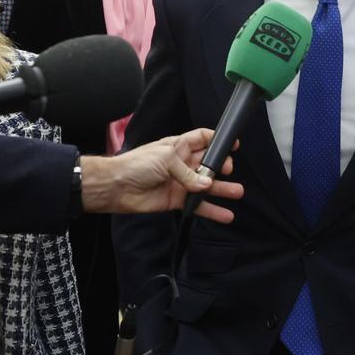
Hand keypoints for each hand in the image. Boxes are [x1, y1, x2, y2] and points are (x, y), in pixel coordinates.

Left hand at [82, 128, 243, 219]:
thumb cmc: (138, 164)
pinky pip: (198, 205)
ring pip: (207, 185)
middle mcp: (183, 163)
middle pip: (209, 163)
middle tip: (227, 171)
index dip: (217, 140)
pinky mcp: (177, 200)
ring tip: (238, 192)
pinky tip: (225, 215)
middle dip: (221, 166)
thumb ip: (189, 173)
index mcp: (179, 146)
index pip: (202, 138)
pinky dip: (212, 210)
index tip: (233, 145)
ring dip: (222, 189)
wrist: (116, 186)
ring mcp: (181, 182)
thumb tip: (207, 184)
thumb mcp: (166, 160)